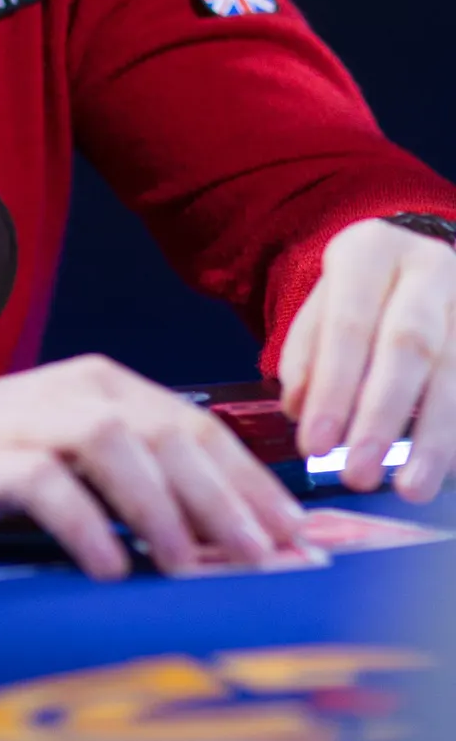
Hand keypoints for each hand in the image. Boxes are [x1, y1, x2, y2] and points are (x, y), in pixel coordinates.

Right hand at [0, 355, 304, 580]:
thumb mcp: (81, 464)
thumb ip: (147, 487)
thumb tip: (234, 545)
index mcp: (110, 387)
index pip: (200, 430)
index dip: (253, 484)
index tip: (297, 540)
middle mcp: (77, 391)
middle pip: (168, 436)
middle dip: (224, 502)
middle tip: (263, 563)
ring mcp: (27, 418)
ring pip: (114, 447)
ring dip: (160, 508)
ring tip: (189, 567)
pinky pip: (44, 484)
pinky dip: (85, 525)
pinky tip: (111, 567)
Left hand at [280, 219, 455, 501]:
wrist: (421, 259)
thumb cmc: (362, 295)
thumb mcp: (322, 306)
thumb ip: (306, 355)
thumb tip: (299, 409)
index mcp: (372, 252)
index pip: (348, 325)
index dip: (333, 389)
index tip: (315, 447)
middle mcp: (430, 268)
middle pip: (409, 346)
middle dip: (382, 416)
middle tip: (359, 474)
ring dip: (435, 436)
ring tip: (411, 488)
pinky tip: (449, 469)